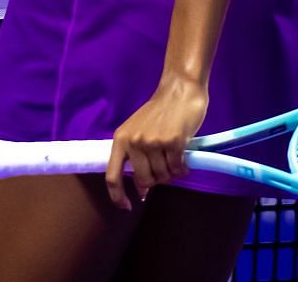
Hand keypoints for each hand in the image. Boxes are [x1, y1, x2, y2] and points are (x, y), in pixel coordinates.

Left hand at [105, 73, 206, 209]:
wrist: (179, 90)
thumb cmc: (160, 113)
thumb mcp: (138, 131)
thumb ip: (136, 157)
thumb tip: (141, 190)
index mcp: (121, 139)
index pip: (112, 176)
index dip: (117, 196)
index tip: (126, 207)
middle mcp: (134, 141)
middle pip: (144, 180)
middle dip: (157, 180)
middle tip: (165, 168)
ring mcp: (153, 142)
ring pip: (163, 176)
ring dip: (172, 172)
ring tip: (175, 157)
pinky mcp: (173, 141)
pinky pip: (178, 169)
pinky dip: (183, 168)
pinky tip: (184, 159)